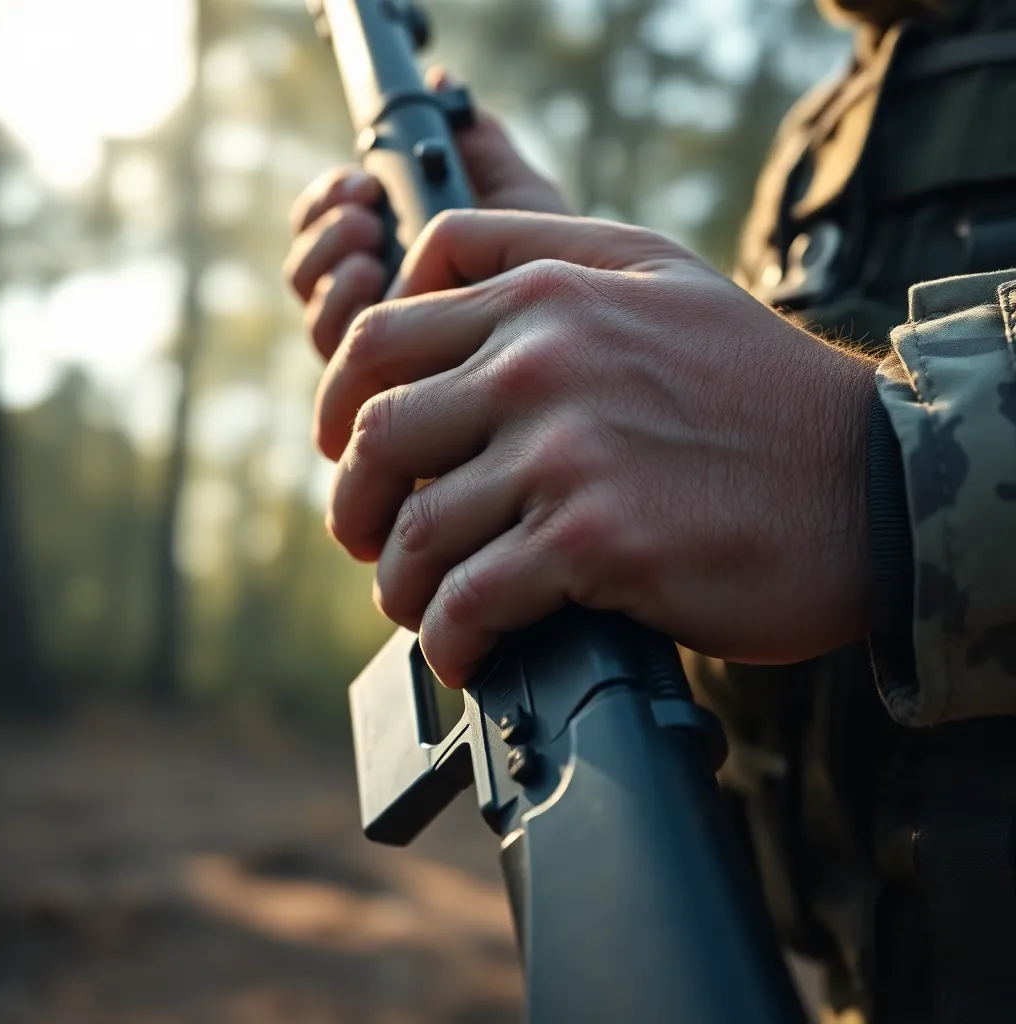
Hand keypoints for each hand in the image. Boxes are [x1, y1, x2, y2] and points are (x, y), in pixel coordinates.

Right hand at [284, 69, 570, 359]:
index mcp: (396, 258)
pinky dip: (348, 314)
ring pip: (318, 313)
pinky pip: (335, 355)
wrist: (580, 342)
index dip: (328, 201)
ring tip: (372, 246)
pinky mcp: (387, 391)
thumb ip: (480, 149)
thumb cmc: (557, 280)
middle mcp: (379, 308)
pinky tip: (381, 292)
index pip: (328, 228)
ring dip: (332, 271)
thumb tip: (444, 86)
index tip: (359, 181)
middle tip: (366, 214)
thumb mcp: (520, 202)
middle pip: (308, 272)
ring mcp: (380, 353)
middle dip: (326, 233)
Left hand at [313, 210, 876, 687]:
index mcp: (549, 292)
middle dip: (355, 497)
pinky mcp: (594, 538)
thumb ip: (548, 257)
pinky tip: (461, 653)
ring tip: (420, 608)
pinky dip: (448, 639)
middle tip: (368, 536)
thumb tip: (435, 288)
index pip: (386, 324)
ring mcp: (566, 450)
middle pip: (379, 427)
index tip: (350, 441)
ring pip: (417, 528)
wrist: (870, 480)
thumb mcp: (658, 274)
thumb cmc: (757, 387)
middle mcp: (543, 359)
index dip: (344, 390)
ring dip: (399, 584)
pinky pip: (471, 599)